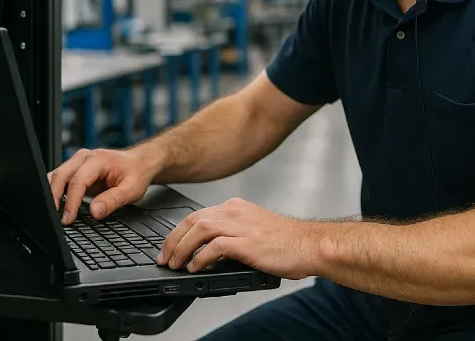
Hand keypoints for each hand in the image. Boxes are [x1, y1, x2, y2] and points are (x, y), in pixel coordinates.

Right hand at [47, 147, 153, 224]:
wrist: (139, 163)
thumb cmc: (136, 173)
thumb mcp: (130, 190)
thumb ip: (112, 201)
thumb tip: (94, 211)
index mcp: (98, 160)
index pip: (78, 181)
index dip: (71, 202)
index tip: (68, 219)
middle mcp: (84, 158)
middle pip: (61, 175)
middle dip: (54, 197)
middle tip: (56, 218)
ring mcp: (78, 162)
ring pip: (56, 175)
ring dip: (51, 193)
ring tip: (52, 212)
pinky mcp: (75, 168)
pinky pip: (59, 178)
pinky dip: (54, 190)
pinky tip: (56, 204)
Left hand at [157, 197, 319, 279]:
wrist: (310, 244)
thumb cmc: (287, 242)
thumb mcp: (253, 230)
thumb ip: (231, 235)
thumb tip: (207, 253)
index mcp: (236, 208)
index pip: (197, 215)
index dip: (179, 232)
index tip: (169, 247)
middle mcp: (235, 212)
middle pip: (193, 220)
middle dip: (173, 240)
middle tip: (165, 258)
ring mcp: (241, 226)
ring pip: (199, 230)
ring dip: (182, 248)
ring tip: (176, 264)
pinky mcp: (247, 242)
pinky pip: (214, 247)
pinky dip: (200, 258)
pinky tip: (195, 267)